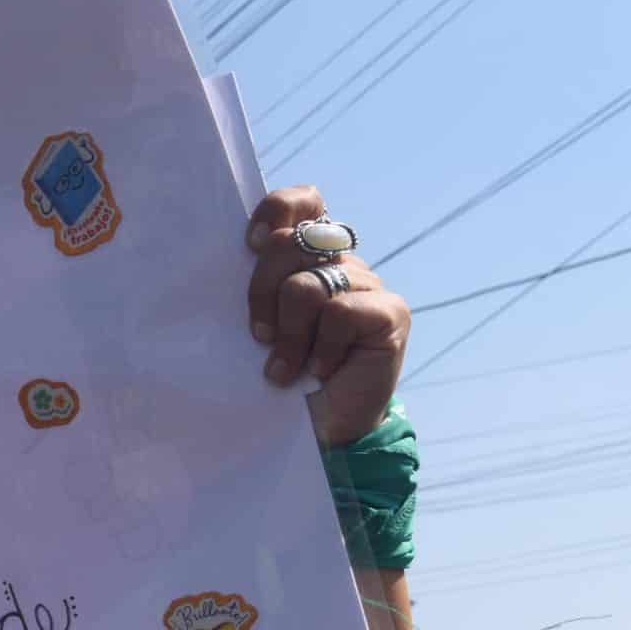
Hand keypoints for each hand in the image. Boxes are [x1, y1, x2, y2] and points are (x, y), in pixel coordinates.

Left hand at [245, 186, 409, 447]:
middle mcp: (342, 261)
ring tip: (283, 368)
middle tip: (258, 336)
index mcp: (309, 255)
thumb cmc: (281, 375)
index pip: (304, 201)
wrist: (322, 429)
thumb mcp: (259, 324)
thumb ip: (257, 285)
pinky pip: (339, 313)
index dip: (275, 211)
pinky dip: (320, 347)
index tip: (249, 246)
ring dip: (288, 333)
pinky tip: (318, 371)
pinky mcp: (390, 313)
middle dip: (261, 291)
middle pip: (291, 241)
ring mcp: (369, 285)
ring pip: (308, 285)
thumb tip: (240, 253)